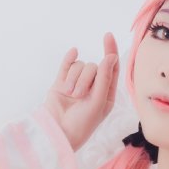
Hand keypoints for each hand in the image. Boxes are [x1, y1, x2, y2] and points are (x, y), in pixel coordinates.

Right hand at [44, 33, 119, 151]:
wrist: (57, 132)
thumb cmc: (82, 123)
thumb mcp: (98, 102)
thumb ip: (105, 78)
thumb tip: (111, 56)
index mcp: (105, 94)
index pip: (111, 68)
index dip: (111, 51)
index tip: (107, 36)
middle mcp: (92, 88)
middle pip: (93, 67)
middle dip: (85, 78)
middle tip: (79, 95)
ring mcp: (77, 84)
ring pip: (79, 66)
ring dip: (74, 79)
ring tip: (70, 95)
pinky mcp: (62, 82)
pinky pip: (67, 65)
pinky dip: (69, 59)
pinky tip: (73, 52)